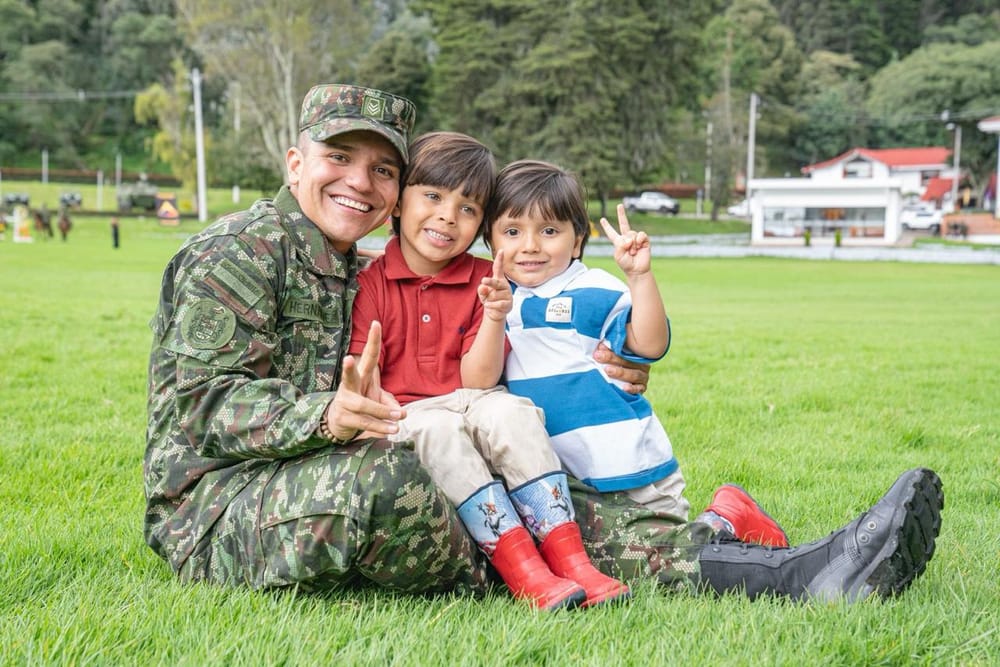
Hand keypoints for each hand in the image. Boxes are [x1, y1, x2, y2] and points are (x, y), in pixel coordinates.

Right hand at [324, 321, 404, 438]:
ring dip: (383, 412)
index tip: (376, 323)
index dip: (373, 340)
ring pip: (363, 405)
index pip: (368, 355)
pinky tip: (392, 430)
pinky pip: (364, 422)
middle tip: (348, 359)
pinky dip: (380, 427)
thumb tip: (401, 412)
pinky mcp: (343, 417)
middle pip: (349, 375)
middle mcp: (350, 386)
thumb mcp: (377, 399)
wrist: (337, 422)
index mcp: (361, 376)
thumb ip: (389, 402)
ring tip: (400, 416)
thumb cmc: (360, 403)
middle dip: (348, 368)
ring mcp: (344, 401)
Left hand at [477, 250, 512, 321]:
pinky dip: (491, 305)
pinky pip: (498, 303)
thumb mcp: (483, 293)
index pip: (499, 268)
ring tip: (489, 302)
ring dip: (488, 299)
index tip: (501, 250)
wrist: (495, 313)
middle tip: (483, 280)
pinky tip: (487, 305)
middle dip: (490, 282)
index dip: (500, 259)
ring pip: (494, 295)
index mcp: (498, 279)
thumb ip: (482, 290)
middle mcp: (504, 285)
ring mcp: (507, 294)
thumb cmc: (489, 299)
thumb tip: (482, 287)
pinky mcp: (508, 304)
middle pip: (496, 282)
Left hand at [593, 342, 648, 393]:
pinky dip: (632, 388)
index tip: (600, 348)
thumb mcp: (611, 359)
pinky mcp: (642, 389)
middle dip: (613, 358)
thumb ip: (608, 352)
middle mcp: (642, 365)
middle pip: (628, 361)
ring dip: (621, 372)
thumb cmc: (615, 368)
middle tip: (599, 357)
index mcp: (636, 354)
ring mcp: (643, 377)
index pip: (626, 349)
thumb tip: (600, 346)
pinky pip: (639, 388)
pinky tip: (625, 388)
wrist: (622, 387)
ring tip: (608, 370)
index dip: (613, 348)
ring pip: (634, 374)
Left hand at [600, 204, 650, 276]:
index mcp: (618, 242)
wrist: (637, 270)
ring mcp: (636, 239)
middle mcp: (627, 239)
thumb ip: (620, 245)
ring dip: (631, 243)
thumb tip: (629, 238)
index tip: (602, 219)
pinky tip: (639, 246)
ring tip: (632, 252)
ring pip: (631, 233)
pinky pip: (641, 234)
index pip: (611, 233)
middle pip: (624, 224)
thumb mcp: (618, 255)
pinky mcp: (644, 241)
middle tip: (619, 205)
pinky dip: (639, 240)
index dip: (607, 226)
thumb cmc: (626, 264)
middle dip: (621, 214)